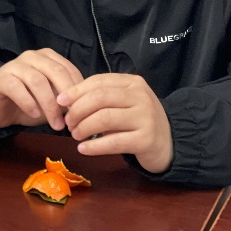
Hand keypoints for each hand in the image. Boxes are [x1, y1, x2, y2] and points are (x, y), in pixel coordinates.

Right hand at [0, 48, 83, 130]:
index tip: (84, 110)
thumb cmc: (28, 103)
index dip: (78, 90)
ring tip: (56, 124)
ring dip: (49, 105)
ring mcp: (15, 65)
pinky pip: (17, 88)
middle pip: (55, 71)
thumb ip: (65, 99)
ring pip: (37, 81)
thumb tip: (84, 107)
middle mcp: (32, 56)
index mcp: (48, 57)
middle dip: (66, 96)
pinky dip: (28, 102)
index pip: (69, 69)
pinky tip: (35, 114)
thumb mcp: (51, 101)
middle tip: (72, 119)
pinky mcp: (1, 78)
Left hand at [58, 74, 173, 174]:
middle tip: (68, 122)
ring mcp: (145, 117)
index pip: (99, 81)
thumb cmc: (138, 120)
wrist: (169, 142)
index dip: (76, 91)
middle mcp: (141, 96)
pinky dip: (94, 146)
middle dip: (78, 110)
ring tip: (75, 135)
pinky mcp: (146, 140)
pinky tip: (83, 149)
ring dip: (84, 127)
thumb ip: (101, 98)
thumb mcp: (123, 102)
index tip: (61, 101)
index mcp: (133, 82)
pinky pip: (114, 142)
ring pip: (104, 118)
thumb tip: (67, 101)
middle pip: (99, 97)